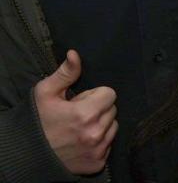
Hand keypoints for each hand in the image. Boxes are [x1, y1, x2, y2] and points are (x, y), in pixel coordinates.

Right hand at [34, 50, 117, 174]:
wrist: (26, 156)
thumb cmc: (37, 122)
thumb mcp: (46, 93)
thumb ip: (66, 72)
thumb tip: (75, 53)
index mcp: (86, 114)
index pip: (110, 94)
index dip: (95, 95)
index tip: (80, 102)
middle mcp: (95, 133)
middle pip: (112, 110)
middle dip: (98, 109)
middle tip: (77, 115)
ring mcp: (97, 150)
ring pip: (113, 127)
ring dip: (101, 124)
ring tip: (80, 128)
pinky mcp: (97, 163)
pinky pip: (109, 145)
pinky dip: (99, 142)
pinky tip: (81, 141)